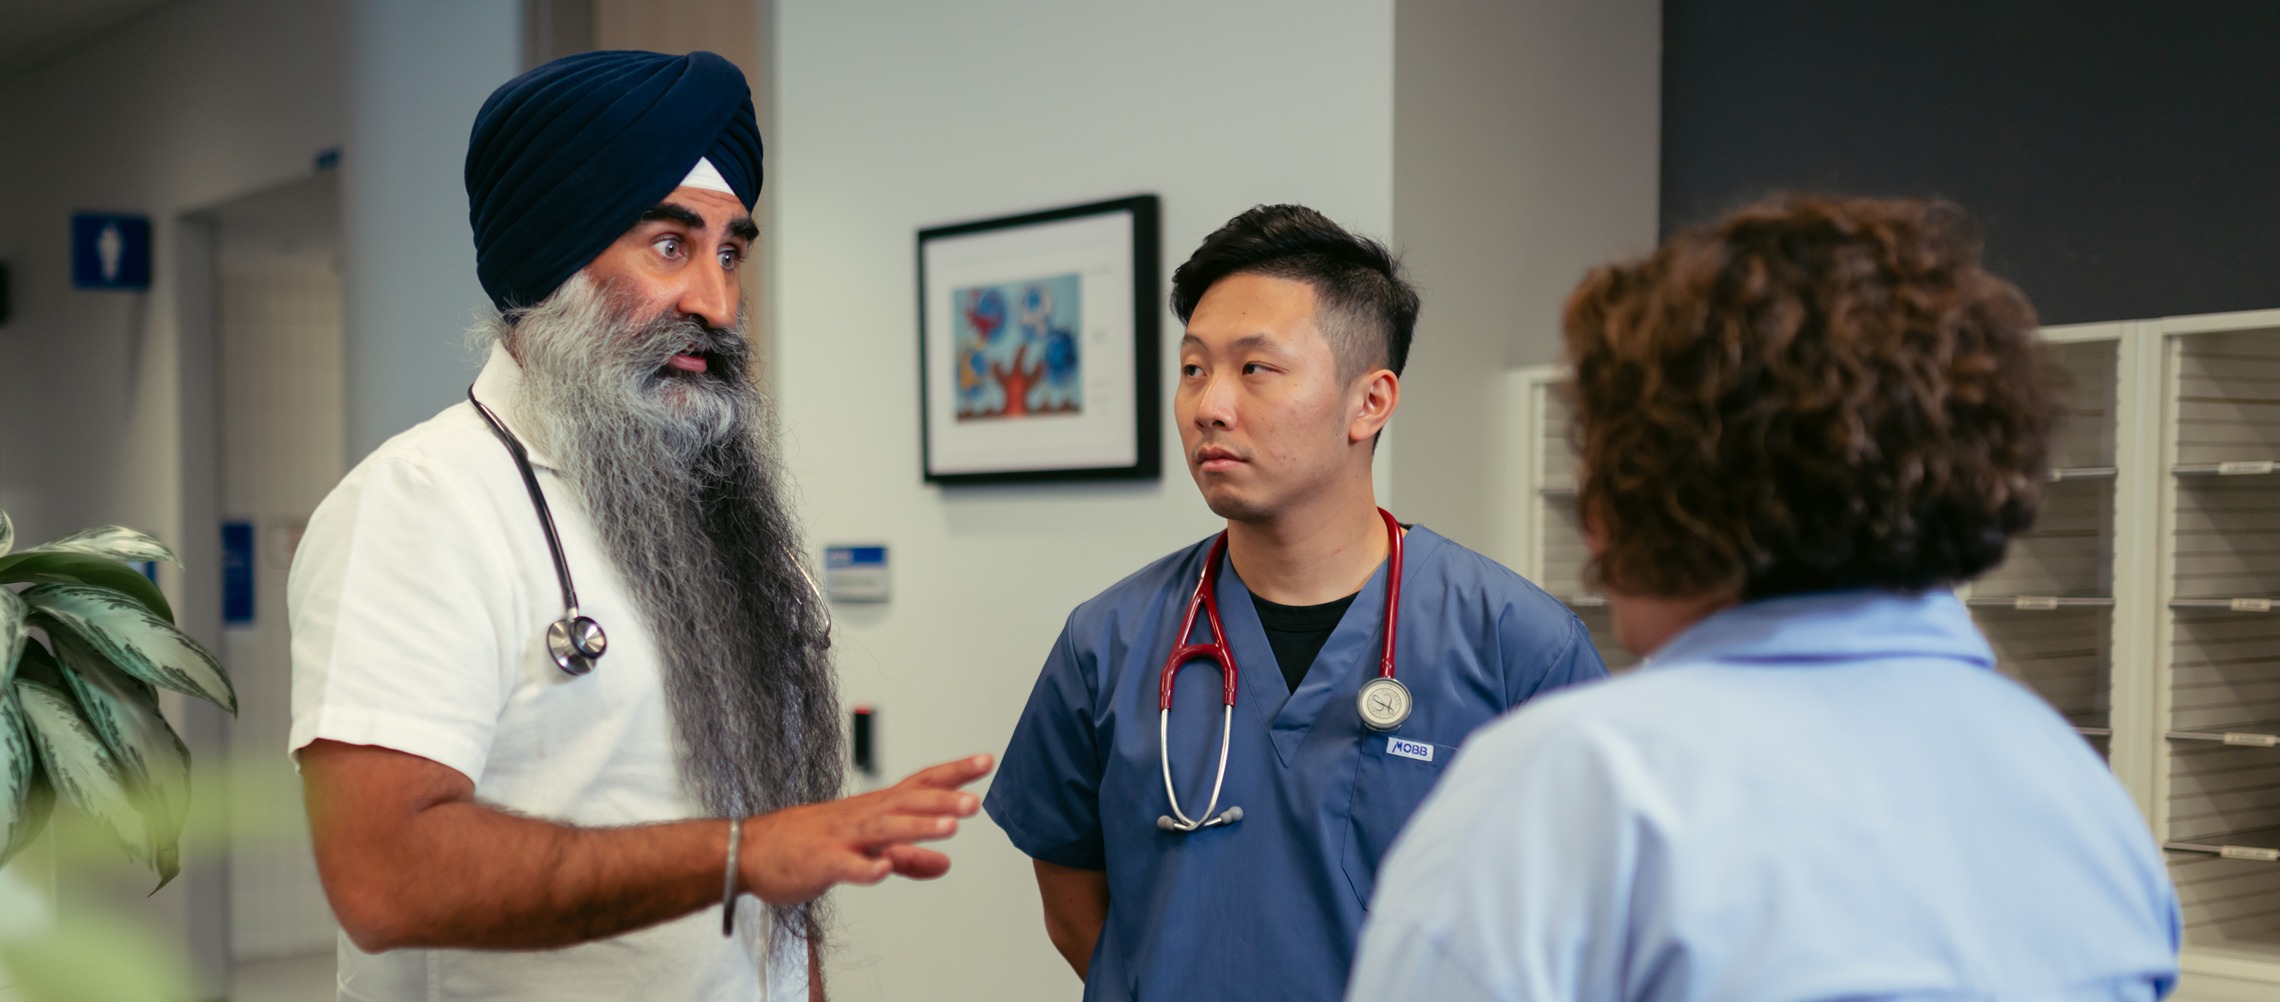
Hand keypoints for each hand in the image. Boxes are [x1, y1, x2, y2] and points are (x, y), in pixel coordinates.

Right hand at [739, 754, 994, 904]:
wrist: (750, 851)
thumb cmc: (807, 846)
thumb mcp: (865, 851)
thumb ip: (908, 857)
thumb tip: (945, 863)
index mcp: (874, 809)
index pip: (920, 785)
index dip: (953, 774)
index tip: (986, 762)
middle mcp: (861, 817)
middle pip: (908, 803)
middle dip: (944, 801)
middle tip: (976, 803)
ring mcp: (840, 838)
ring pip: (883, 829)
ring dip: (917, 828)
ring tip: (950, 828)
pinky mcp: (820, 863)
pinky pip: (845, 866)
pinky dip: (865, 868)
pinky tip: (883, 871)